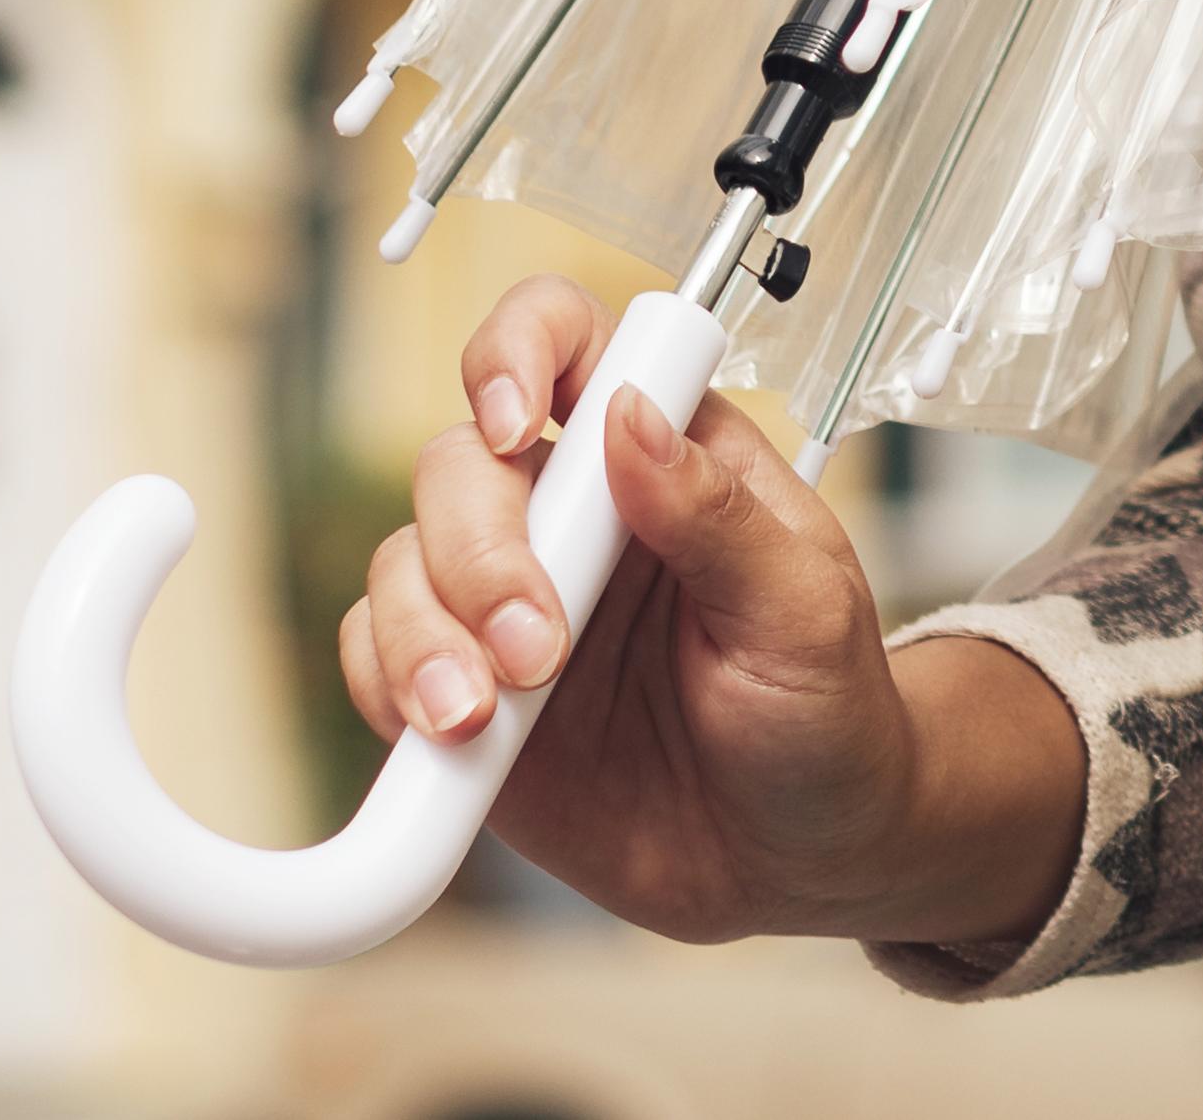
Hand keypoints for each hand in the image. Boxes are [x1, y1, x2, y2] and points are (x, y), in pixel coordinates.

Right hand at [336, 277, 1086, 954]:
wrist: (799, 860)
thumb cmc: (827, 713)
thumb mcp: (805, 611)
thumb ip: (718, 517)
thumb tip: (631, 417)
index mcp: (667, 454)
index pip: (567, 342)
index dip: (517, 350)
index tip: (515, 423)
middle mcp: (573, 512)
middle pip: (461, 464)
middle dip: (478, 552)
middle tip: (533, 649)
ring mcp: (506, 603)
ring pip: (403, 560)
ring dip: (422, 634)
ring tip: (484, 716)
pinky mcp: (461, 694)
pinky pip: (375, 659)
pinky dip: (389, 691)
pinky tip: (451, 741)